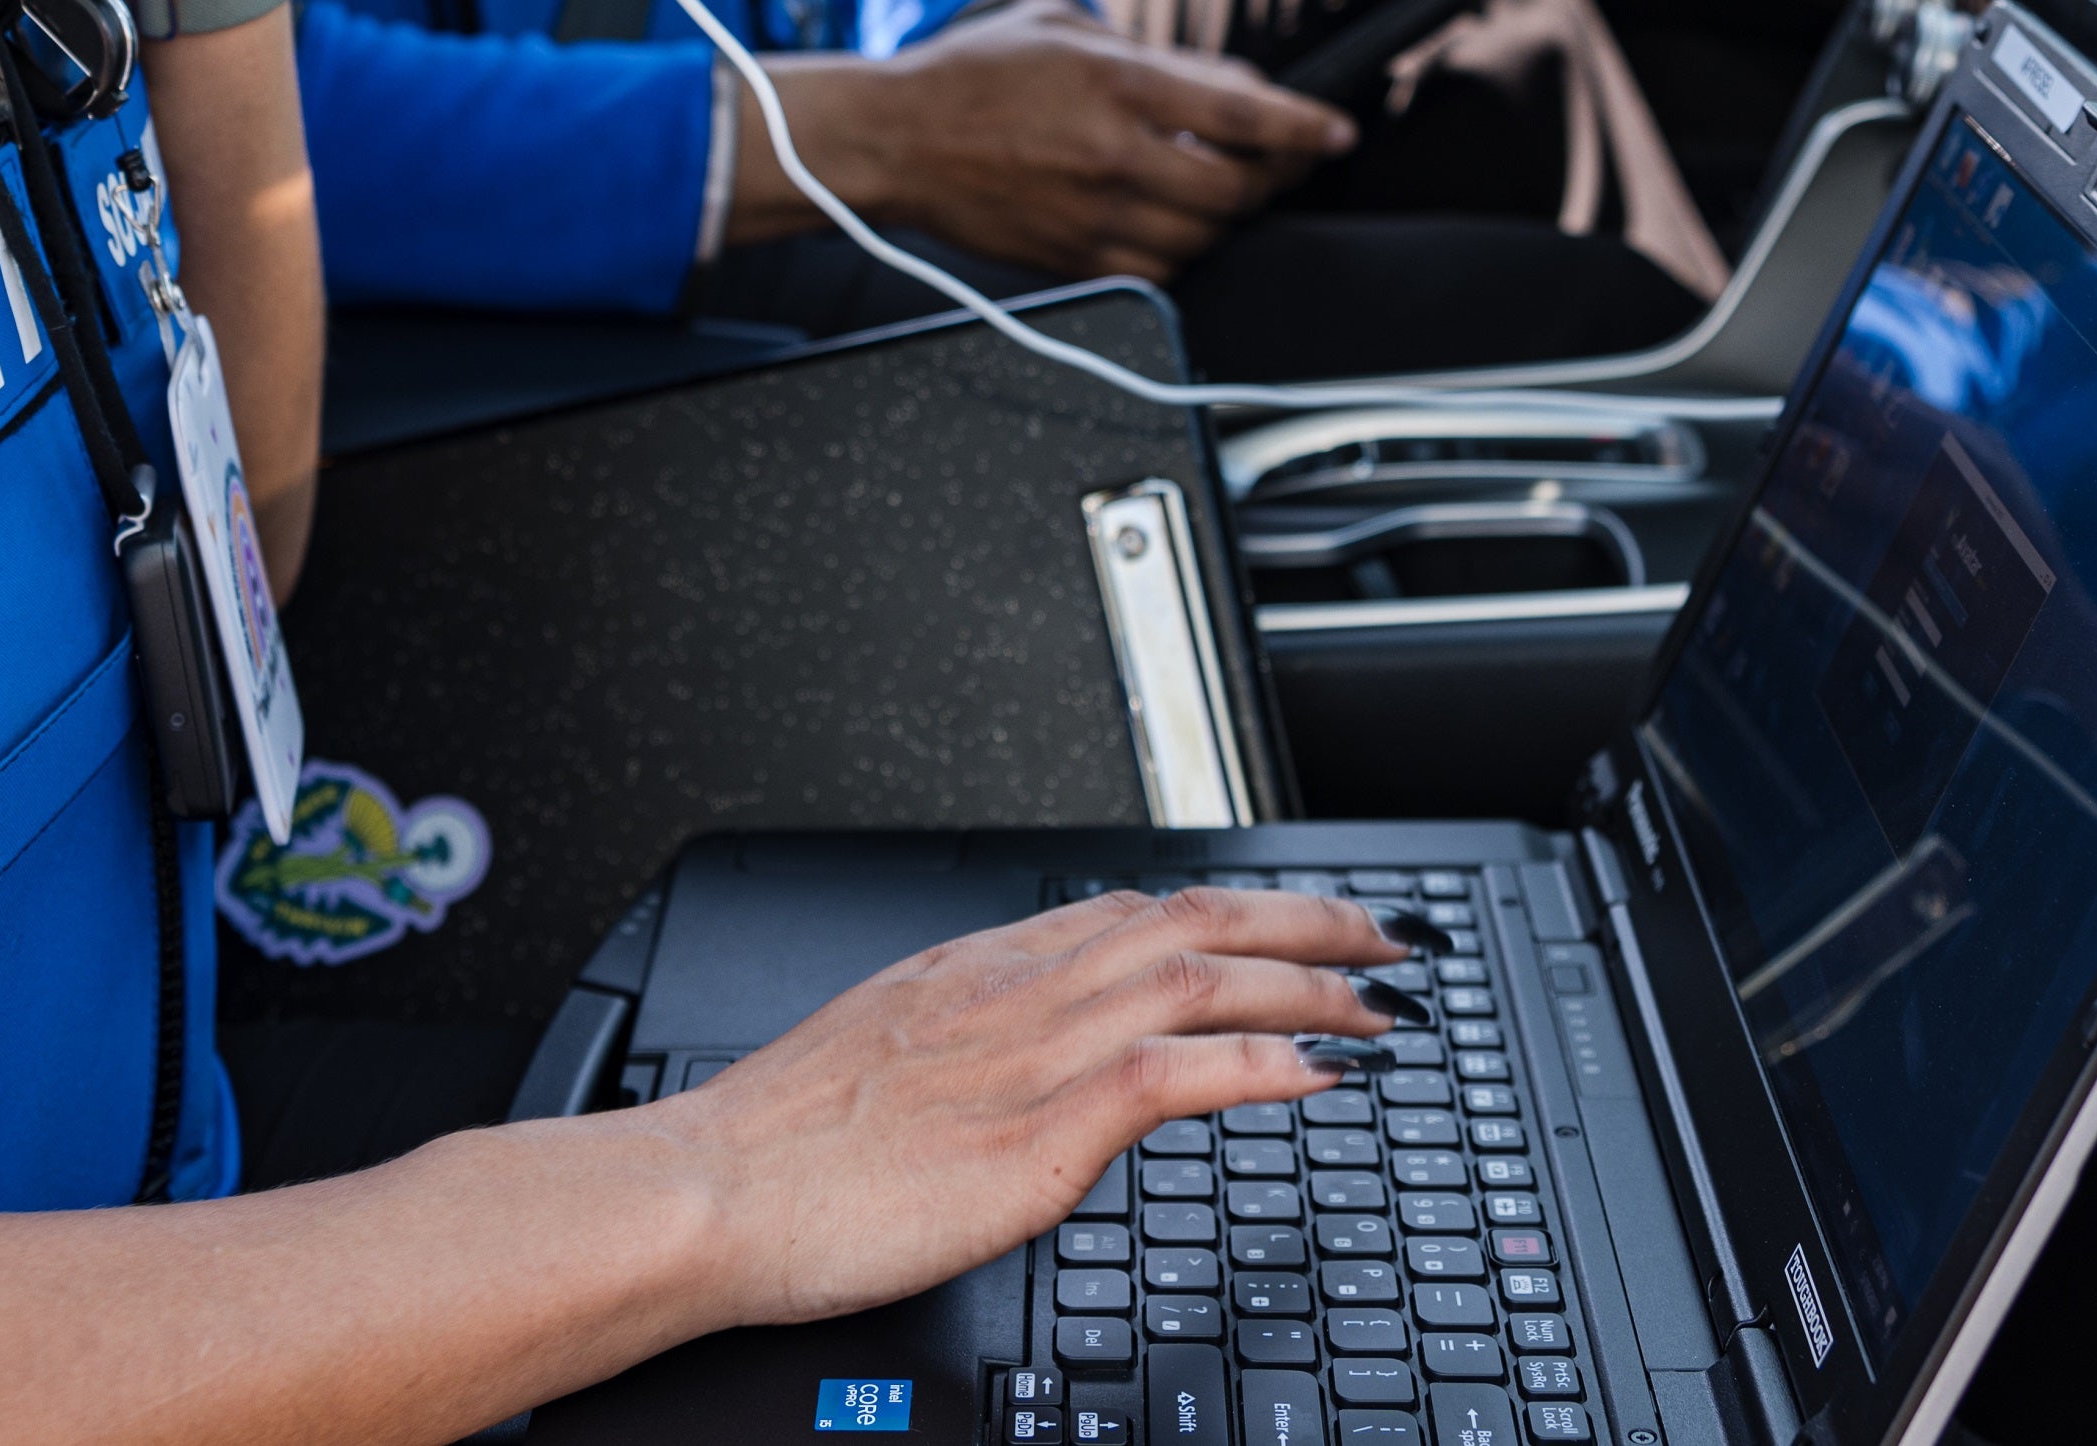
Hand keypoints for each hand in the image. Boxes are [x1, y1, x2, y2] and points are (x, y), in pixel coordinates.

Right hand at [635, 885, 1402, 1331]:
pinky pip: (1171, 1074)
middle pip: (1191, 921)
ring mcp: (1030, 1057)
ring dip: (1309, 986)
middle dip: (1305, 923)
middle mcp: (1015, 992)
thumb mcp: (887, 1062)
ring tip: (1383, 1008)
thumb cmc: (776, 1149)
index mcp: (978, 971)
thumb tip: (1030, 1071)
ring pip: (1201, 979)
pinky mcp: (1036, 1133)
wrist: (708, 1188)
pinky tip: (1315, 1075)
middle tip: (1389, 942)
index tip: (1298, 922)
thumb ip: (972, 1050)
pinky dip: (1255, 1064)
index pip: (1134, 910)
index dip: (1234, 907)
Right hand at [734, 0, 1356, 276]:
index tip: (1338, 131)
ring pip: (1205, 234)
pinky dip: (1184, 251)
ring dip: (1228, 214)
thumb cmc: (973, 76)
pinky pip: (1161, 272)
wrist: (895, 139)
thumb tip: (1229, 81)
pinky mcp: (1073, 258)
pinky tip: (1174, 224)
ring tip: (1221, 188)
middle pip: (1235, 186)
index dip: (1303, 125)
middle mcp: (1112, 154)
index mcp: (1115, 84)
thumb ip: (1154, 57)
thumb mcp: (1068, 32)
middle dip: (1271, 176)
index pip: (1240, 111)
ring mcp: (1093, 214)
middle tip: (1276, 161)